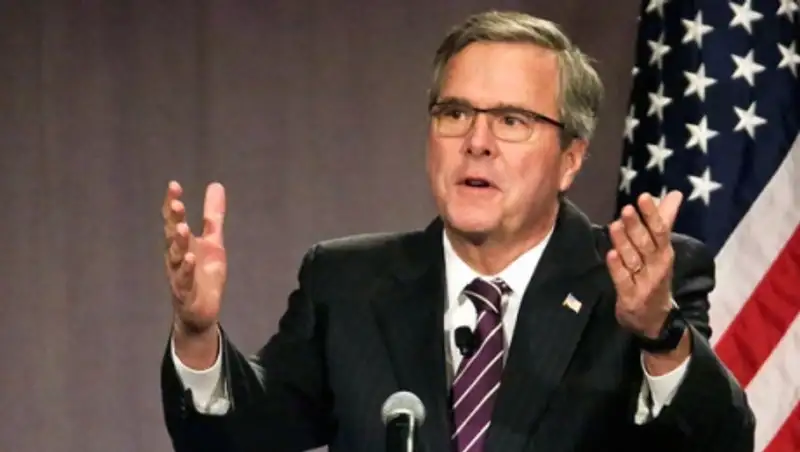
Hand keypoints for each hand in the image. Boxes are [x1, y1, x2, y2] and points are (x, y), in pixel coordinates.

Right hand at [163, 181, 226, 334]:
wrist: (202, 311)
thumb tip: (215, 185)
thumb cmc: (203, 274)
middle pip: (172, 236)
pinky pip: (184, 281)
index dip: (172, 203)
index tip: (174, 185)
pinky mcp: (186, 293)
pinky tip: (189, 259)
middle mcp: (176, 257)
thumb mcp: (213, 242)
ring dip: (178, 244)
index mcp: (182, 244)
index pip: (174, 220)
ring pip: (176, 258)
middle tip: (177, 205)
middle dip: (174, 221)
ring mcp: (179, 275)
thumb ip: (213, 216)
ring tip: (183, 229)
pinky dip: (186, 271)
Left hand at [607, 191, 682, 337]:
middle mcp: (657, 267)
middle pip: (646, 244)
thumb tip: (674, 194)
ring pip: (633, 260)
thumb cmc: (655, 276)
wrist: (654, 319)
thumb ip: (665, 221)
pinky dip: (617, 267)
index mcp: (664, 253)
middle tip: (626, 209)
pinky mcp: (630, 296)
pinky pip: (623, 280)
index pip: (660, 231)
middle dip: (637, 226)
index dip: (652, 214)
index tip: (643, 196)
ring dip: (624, 243)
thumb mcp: (662, 250)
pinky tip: (610, 254)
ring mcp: (644, 282)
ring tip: (614, 225)